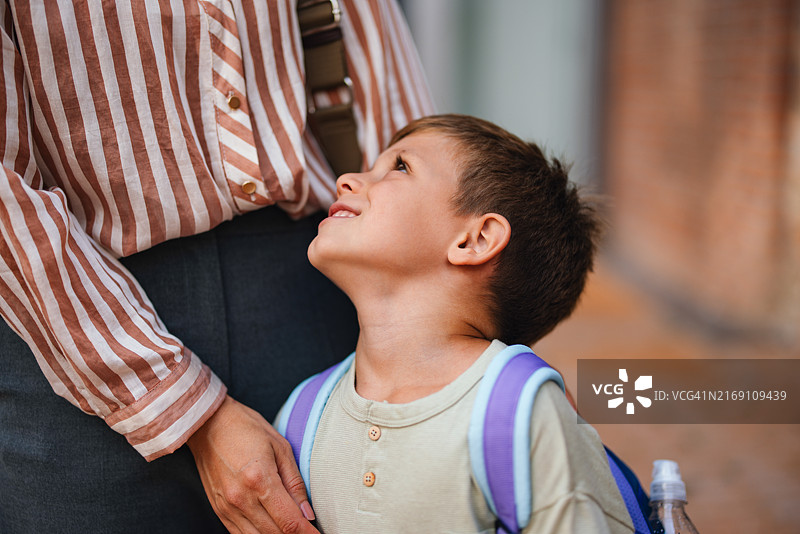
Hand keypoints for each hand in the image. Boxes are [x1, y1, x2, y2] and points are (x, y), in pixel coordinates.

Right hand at [187, 395, 317, 533]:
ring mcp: (227, 507)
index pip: (289, 521)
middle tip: (309, 530)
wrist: (208, 424)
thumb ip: (295, 483)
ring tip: (291, 529)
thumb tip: (307, 513)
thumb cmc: (246, 428)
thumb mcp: (280, 447)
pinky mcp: (219, 510)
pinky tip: (271, 527)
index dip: (308, 533)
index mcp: (259, 479)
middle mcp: (241, 498)